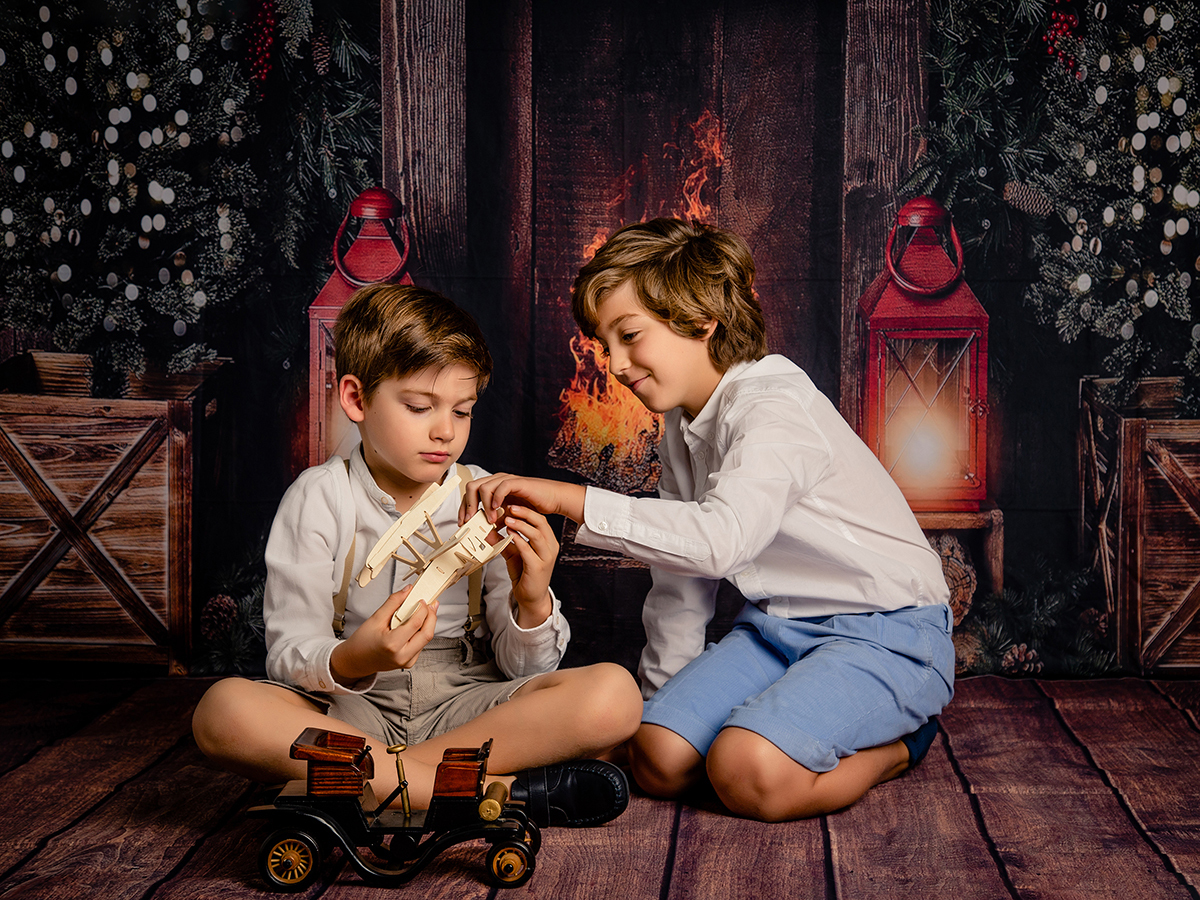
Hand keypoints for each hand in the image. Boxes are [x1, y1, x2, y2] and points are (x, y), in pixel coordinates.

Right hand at [330, 586, 438, 684]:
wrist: (356, 661)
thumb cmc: (362, 642)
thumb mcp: (375, 618)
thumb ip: (393, 602)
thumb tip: (408, 590)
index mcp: (392, 644)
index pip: (416, 623)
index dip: (423, 609)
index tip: (422, 599)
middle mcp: (402, 656)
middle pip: (428, 634)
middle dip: (431, 616)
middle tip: (431, 604)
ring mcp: (407, 661)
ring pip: (426, 639)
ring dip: (428, 623)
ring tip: (425, 611)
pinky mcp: (409, 662)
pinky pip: (421, 645)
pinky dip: (421, 632)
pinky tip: (416, 624)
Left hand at [461, 473, 585, 525]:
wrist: (552, 498)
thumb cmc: (533, 507)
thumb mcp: (509, 517)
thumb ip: (497, 521)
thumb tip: (483, 531)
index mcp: (493, 488)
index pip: (470, 494)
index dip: (463, 508)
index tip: (462, 523)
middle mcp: (497, 481)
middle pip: (471, 488)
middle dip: (467, 506)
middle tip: (469, 522)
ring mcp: (506, 480)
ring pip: (483, 486)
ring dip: (482, 505)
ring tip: (487, 520)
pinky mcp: (517, 482)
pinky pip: (501, 487)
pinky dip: (496, 499)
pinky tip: (496, 510)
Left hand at [498, 503, 558, 627]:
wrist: (531, 597)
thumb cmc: (525, 574)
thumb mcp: (514, 554)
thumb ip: (504, 541)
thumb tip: (488, 530)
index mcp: (547, 542)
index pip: (540, 520)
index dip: (526, 511)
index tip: (511, 505)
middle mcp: (550, 547)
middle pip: (541, 523)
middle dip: (525, 513)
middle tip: (510, 507)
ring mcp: (546, 558)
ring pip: (536, 535)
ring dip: (521, 525)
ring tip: (508, 519)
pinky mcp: (538, 568)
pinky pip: (529, 550)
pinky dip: (519, 541)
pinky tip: (510, 535)